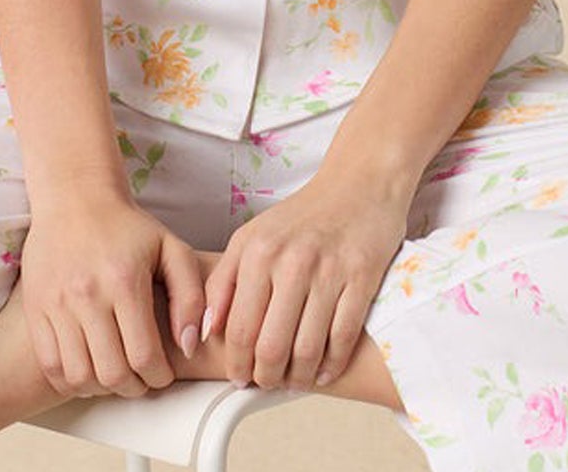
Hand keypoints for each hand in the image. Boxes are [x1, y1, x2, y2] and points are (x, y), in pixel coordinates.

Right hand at [19, 185, 206, 398]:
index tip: (163, 373)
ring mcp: (57, 303)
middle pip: (112, 374)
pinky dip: (71, 380)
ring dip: (102, 388)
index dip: (159, 377)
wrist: (74, 196)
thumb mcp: (172, 248)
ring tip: (116, 375)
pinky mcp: (36, 308)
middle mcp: (88, 295)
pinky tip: (88, 369)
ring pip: (79, 376)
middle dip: (134, 388)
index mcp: (125, 281)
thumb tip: (190, 344)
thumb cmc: (127, 226)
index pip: (144, 356)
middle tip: (142, 379)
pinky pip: (51, 365)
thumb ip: (191, 296)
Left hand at [205, 167, 411, 391]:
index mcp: (258, 251)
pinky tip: (323, 372)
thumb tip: (205, 330)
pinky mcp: (361, 278)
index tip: (238, 376)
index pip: (238, 328)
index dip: (236, 363)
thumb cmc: (303, 216)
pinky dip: (331, 366)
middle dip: (265, 377)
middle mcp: (291, 262)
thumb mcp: (252, 236)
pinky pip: (342, 339)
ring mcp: (328, 271)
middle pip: (270, 346)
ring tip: (293, 381)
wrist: (359, 184)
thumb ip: (222, 281)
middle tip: (266, 382)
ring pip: (307, 350)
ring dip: (298, 378)